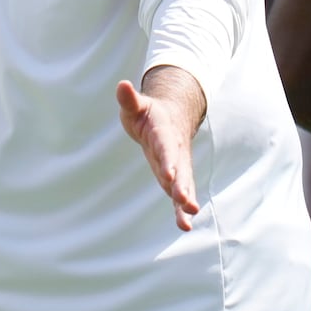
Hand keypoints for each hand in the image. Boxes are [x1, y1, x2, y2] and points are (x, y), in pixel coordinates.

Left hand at [116, 72, 201, 230]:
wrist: (172, 117)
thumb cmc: (148, 112)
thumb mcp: (136, 105)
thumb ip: (129, 99)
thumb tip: (122, 85)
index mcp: (164, 132)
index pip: (165, 147)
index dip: (168, 160)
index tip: (169, 175)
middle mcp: (174, 151)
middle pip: (180, 170)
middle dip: (183, 186)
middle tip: (187, 202)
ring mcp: (177, 166)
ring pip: (183, 184)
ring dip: (185, 201)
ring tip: (188, 219)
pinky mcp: (175, 178)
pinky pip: (179, 194)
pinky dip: (180, 209)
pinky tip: (184, 226)